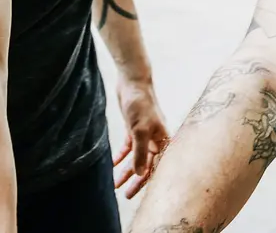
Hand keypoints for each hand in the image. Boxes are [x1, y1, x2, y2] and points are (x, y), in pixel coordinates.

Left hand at [112, 77, 168, 197]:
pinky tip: (112, 165)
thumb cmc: (140, 103)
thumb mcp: (139, 129)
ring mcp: (145, 134)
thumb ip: (140, 152)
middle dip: (136, 181)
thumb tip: (139, 173)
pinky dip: (121, 157)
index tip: (134, 194)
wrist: (133, 81)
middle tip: (126, 195)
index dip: (146, 182)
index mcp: (162, 141)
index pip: (157, 167)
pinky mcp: (134, 129)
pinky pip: (128, 148)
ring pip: (136, 158)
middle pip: (147, 165)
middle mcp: (155, 139)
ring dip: (126, 171)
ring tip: (116, 184)